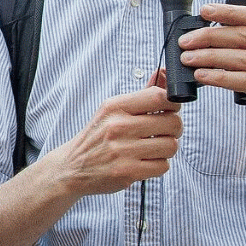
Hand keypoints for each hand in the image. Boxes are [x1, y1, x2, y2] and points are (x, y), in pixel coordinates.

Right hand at [45, 77, 181, 197]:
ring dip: (166, 149)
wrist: (72, 167)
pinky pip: (163, 166)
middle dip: (173, 129)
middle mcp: (118, 126)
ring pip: (171, 145)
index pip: (159, 96)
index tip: (169, 110)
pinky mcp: (127, 172)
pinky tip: (144, 162)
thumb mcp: (112, 111)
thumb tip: (164, 73)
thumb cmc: (96, 137)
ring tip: (152, 148)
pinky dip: (158, 165)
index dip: (173, 104)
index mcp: (114, 107)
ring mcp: (122, 150)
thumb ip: (142, 94)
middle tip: (162, 132)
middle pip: (172, 122)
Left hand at [182, 3, 245, 168]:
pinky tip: (202, 76)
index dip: (228, 12)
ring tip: (187, 59)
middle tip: (185, 42)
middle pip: (244, 36)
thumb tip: (206, 36)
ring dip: (210, 56)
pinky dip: (220, 77)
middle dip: (210, 36)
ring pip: (242, 58)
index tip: (203, 11)